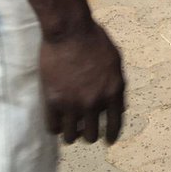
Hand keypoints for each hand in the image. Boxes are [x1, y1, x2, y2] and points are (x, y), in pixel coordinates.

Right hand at [40, 19, 125, 143]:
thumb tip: (117, 105)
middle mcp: (94, 102)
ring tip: (69, 127)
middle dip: (88, 133)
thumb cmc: (95, 39)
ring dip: (71, 133)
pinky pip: (53, 128)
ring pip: (71, 137)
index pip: (115, 125)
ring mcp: (73, 104)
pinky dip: (56, 127)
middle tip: (84, 128)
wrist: (70, 30)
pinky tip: (56, 121)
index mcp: (113, 91)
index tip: (108, 140)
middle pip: (91, 135)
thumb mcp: (115, 60)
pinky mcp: (53, 101)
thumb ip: (117, 84)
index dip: (111, 136)